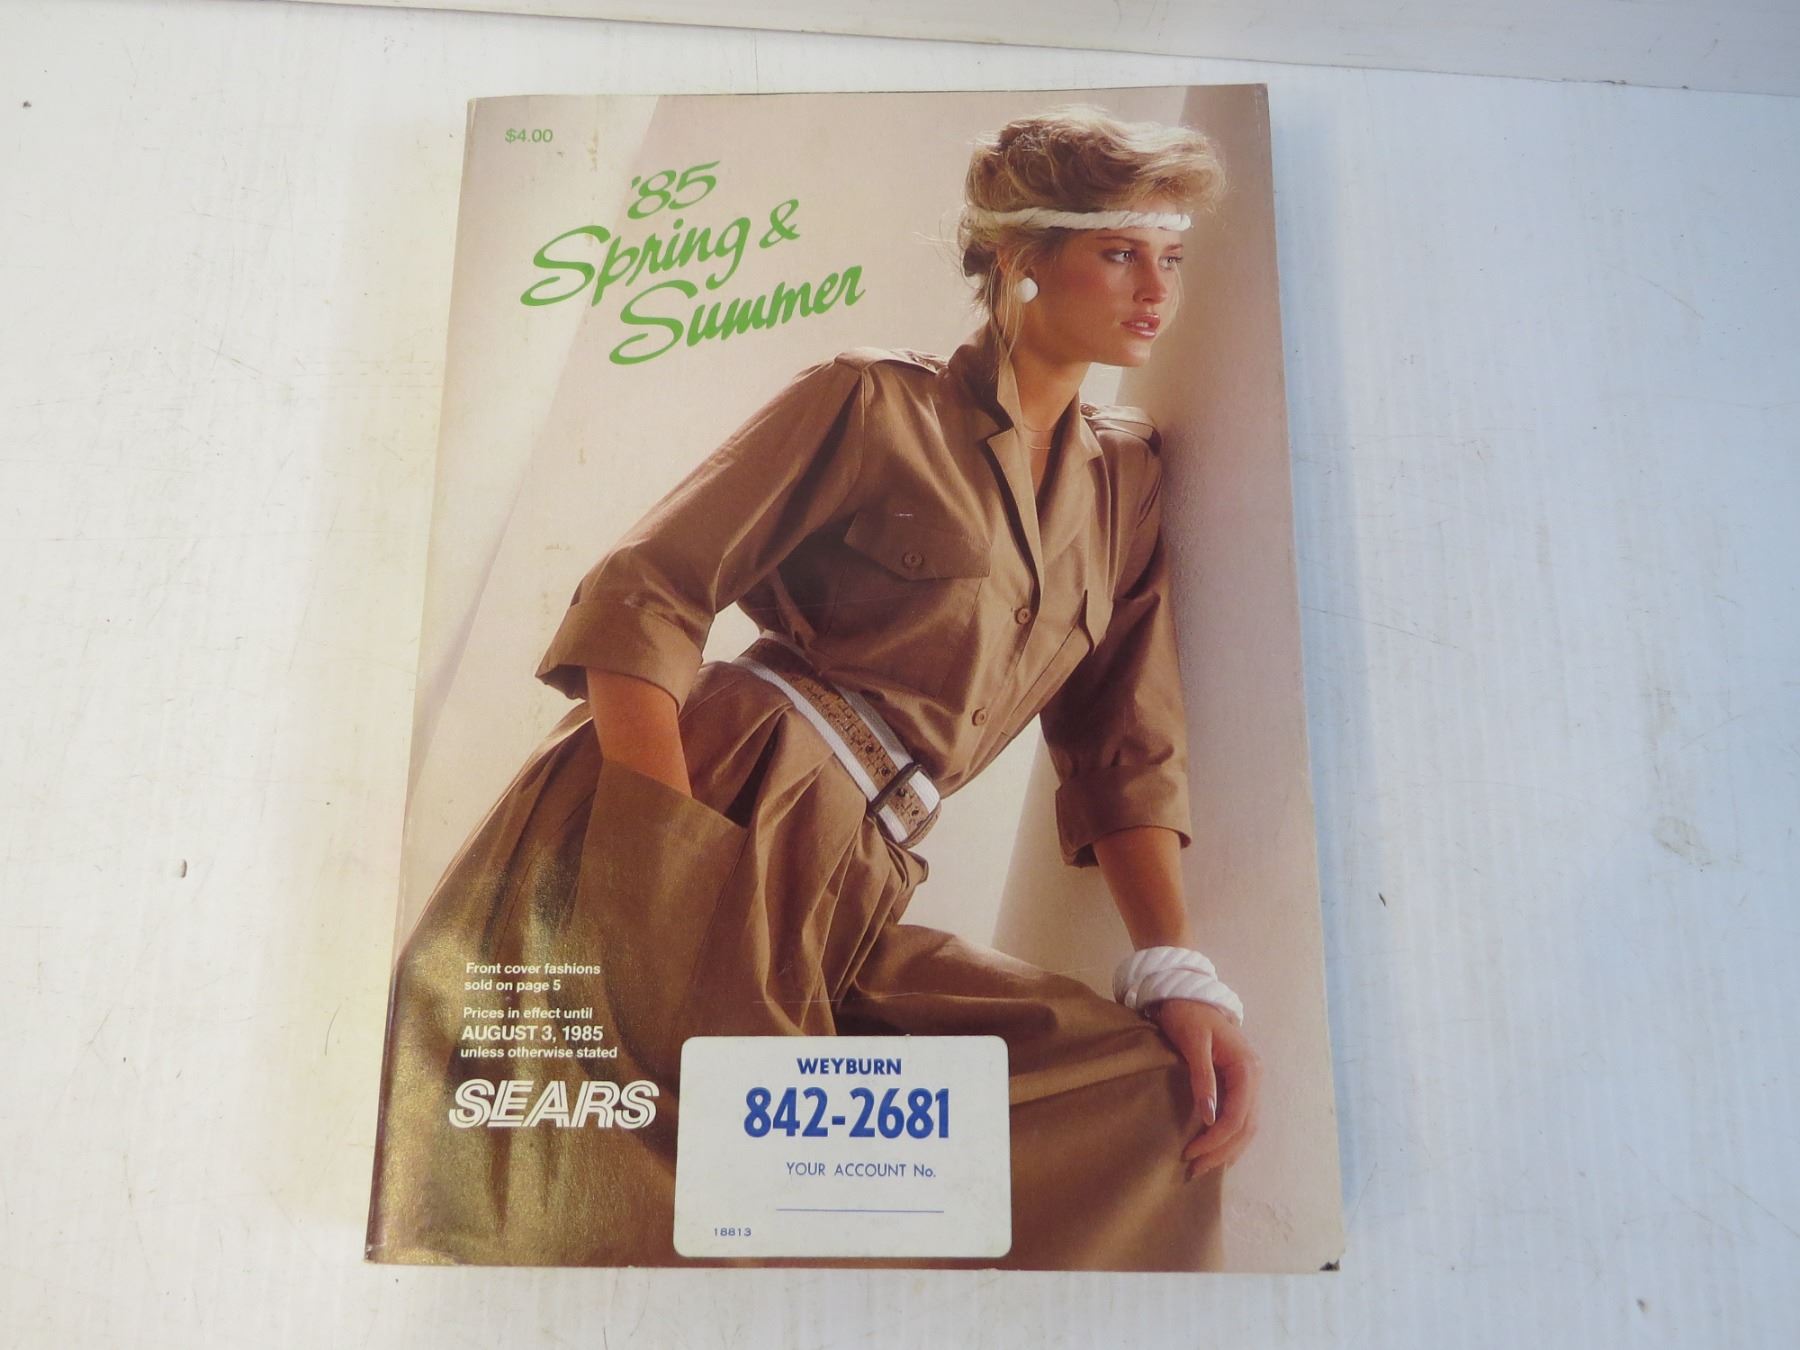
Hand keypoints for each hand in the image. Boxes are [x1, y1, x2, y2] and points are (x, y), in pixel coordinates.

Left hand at [1149, 998, 1260, 1178]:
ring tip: (1203, 1166)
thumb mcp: (1193, 1042)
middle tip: (1194, 1169)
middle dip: (1222, 1151)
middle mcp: (1256, 1076)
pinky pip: (1242, 1116)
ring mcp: (1251, 1080)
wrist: (1189, 993)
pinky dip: (1231, 1136)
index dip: (1216, 1140)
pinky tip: (1217, 1149)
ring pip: (1248, 1125)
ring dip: (1228, 1148)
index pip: (1238, 1116)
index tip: (1190, 1153)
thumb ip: (1203, 1078)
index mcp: (1248, 1068)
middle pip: (1246, 1126)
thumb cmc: (1188, 1014)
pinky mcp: (1241, 1081)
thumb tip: (1210, 1116)